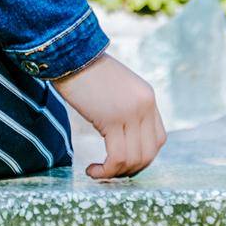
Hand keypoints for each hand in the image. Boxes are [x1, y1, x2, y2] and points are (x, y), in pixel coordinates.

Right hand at [52, 52, 165, 179]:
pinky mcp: (113, 119)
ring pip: (134, 159)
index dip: (143, 156)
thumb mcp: (117, 88)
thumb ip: (128, 107)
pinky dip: (106, 171)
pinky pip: (117, 157)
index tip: (123, 161)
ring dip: (117, 173)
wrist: (68, 53)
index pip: (158, 139)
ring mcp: (131, 112)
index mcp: (147, 96)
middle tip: (111, 171)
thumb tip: (125, 137)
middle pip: (149, 153)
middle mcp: (145, 105)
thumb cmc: (85, 70)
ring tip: (98, 172)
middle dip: (131, 169)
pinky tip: (92, 170)